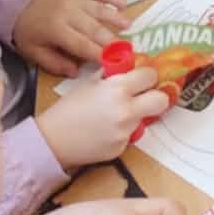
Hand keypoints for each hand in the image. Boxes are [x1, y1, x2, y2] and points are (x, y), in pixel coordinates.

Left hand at [13, 0, 127, 74]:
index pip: (81, 44)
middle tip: (126, 49)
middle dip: (111, 39)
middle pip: (94, 28)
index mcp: (56, 30)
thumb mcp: (34, 52)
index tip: (112, 62)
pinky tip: (123, 3)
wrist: (19, 2)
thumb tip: (75, 72)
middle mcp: (69, 13)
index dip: (97, 54)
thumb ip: (54, 63)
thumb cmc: (29, 31)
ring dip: (115, 17)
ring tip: (128, 26)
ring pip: (99, 9)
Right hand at [40, 71, 173, 170]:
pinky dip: (122, 132)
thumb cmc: (69, 108)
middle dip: (156, 96)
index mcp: (119, 89)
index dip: (147, 76)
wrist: (51, 141)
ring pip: (144, 119)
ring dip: (135, 115)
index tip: (142, 78)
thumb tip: (130, 66)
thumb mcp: (90, 82)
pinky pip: (130, 135)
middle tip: (145, 96)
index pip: (151, 76)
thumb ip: (113, 74)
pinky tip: (105, 131)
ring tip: (113, 116)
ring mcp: (126, 132)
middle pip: (161, 101)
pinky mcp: (121, 148)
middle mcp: (127, 110)